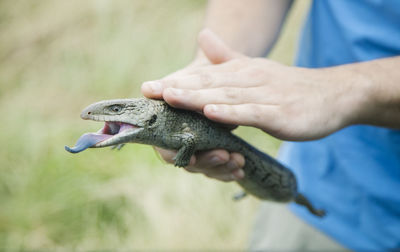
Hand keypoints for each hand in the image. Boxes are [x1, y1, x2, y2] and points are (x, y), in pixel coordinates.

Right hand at [142, 29, 245, 181]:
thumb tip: (151, 86)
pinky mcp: (213, 155)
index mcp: (166, 123)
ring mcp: (196, 150)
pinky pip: (219, 170)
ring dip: (221, 167)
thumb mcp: (196, 75)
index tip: (192, 157)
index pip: (164, 146)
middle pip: (186, 160)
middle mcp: (178, 140)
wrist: (224, 78)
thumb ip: (181, 83)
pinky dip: (229, 171)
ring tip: (239, 161)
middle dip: (206, 160)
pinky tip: (240, 171)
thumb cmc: (204, 76)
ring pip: (204, 167)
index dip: (175, 154)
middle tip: (223, 155)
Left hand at [143, 29, 354, 140]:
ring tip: (171, 98)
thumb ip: (228, 56)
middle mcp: (250, 80)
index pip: (204, 77)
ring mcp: (265, 97)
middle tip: (149, 92)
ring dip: (197, 97)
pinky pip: (252, 113)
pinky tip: (211, 112)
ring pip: (226, 96)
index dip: (176, 81)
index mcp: (243, 72)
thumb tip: (203, 37)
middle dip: (178, 89)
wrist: (333, 94)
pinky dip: (231, 113)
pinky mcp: (280, 115)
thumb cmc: (290, 87)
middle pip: (209, 85)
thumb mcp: (257, 69)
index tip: (149, 88)